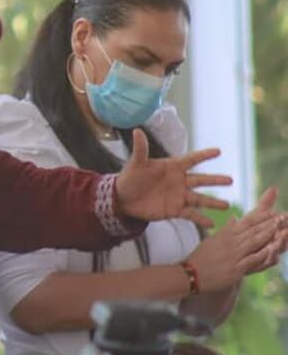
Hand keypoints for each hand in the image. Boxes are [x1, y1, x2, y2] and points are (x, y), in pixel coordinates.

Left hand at [116, 129, 230, 227]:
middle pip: (201, 179)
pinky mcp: (175, 210)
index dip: (204, 155)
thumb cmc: (131, 178)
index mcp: (172, 167)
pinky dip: (201, 219)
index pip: (191, 159)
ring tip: (226, 205)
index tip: (218, 151)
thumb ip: (140, 148)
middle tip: (230, 180)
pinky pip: (190, 214)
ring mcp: (179, 196)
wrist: (123, 198)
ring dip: (213, 202)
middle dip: (215, 180)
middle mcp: (179, 181)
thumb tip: (137, 130)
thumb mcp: (136, 163)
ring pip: (200, 199)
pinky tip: (211, 224)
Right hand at [187, 188, 283, 290]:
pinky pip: (252, 259)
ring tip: (283, 229)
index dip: (262, 217)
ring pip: (254, 242)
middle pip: (253, 230)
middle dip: (270, 223)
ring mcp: (233, 255)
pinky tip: (273, 250)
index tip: (275, 212)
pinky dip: (263, 254)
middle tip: (284, 216)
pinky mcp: (235, 268)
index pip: (246, 223)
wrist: (189, 274)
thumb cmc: (200, 258)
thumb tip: (235, 218)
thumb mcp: (212, 240)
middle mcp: (230, 242)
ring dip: (270, 235)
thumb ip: (226, 230)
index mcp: (225, 234)